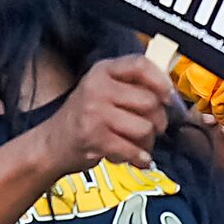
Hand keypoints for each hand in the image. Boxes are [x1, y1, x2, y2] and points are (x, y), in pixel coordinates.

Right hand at [40, 54, 169, 172]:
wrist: (51, 144)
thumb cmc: (85, 117)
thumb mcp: (104, 90)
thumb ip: (132, 86)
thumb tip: (171, 94)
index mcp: (104, 70)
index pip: (140, 65)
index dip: (161, 81)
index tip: (169, 97)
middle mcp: (98, 86)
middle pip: (149, 101)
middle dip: (159, 121)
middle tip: (154, 129)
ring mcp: (94, 111)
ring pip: (145, 127)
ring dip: (148, 143)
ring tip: (138, 145)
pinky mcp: (94, 137)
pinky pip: (132, 149)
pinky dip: (139, 158)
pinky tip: (135, 158)